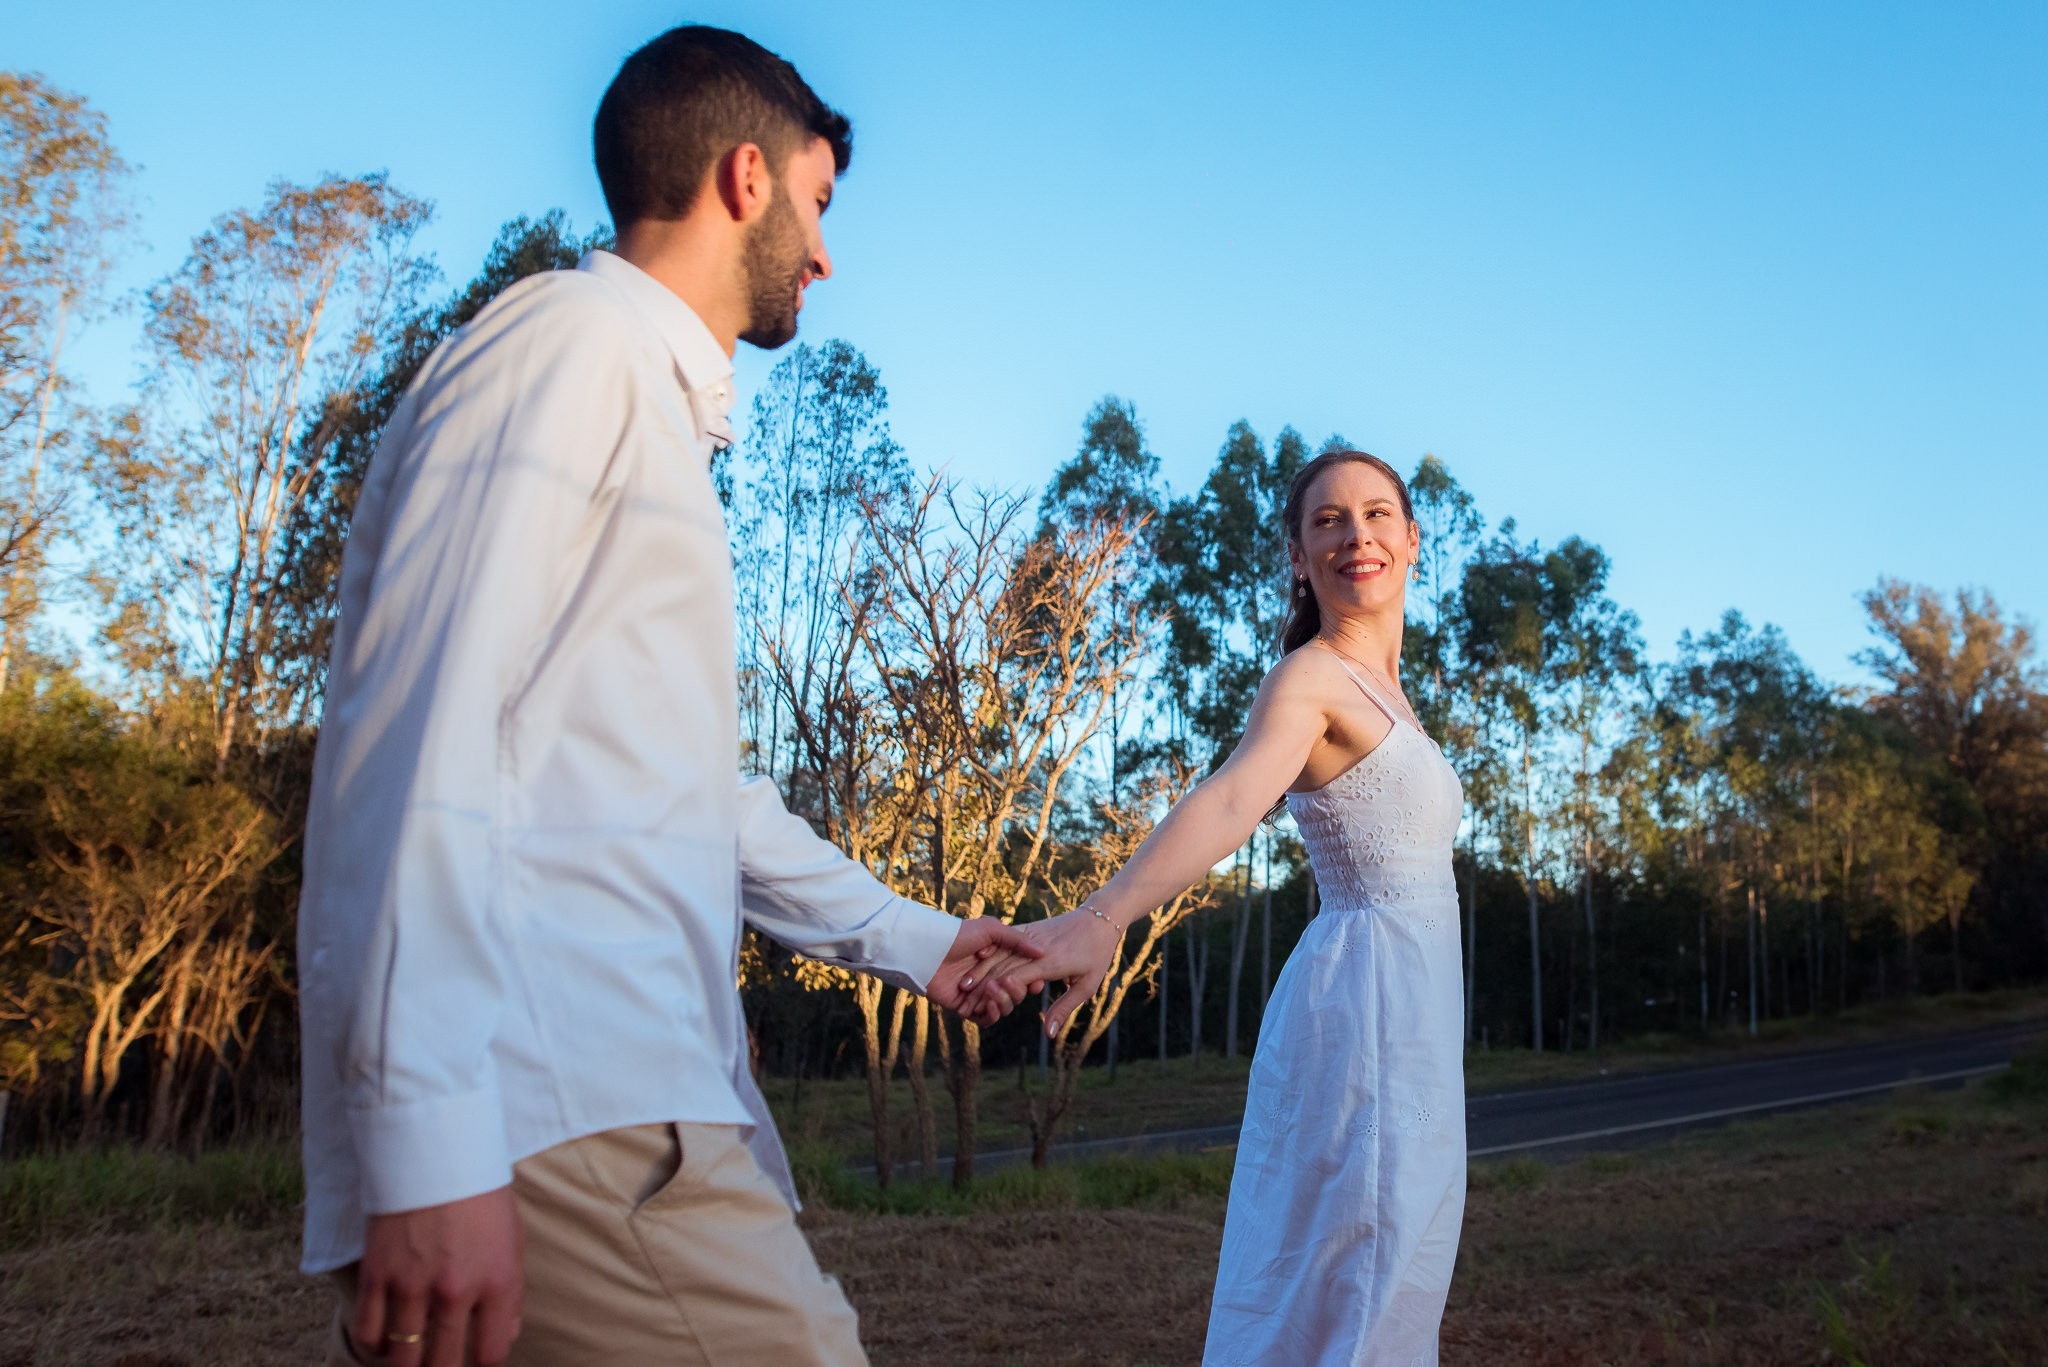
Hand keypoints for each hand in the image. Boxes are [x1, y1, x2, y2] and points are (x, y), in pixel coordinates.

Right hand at [355, 1186, 523, 1366]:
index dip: (485, 1365)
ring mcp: (412, 1286)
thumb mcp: (512, 1240)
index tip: (477, 1362)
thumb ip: (510, 1293)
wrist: (436, 1152)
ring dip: (408, 1363)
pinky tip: (387, 1339)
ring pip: (404, 1358)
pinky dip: (376, 1345)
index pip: (492, 1354)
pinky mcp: (377, 1275)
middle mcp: (455, 1291)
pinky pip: (368, 1333)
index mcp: (497, 1282)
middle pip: (444, 1364)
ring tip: (414, 1355)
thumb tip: (508, 1334)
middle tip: (441, 1361)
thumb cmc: (480, 1195)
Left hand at [925, 916, 1045, 1025]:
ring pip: (1004, 1008)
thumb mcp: (991, 929)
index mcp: (999, 962)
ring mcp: (979, 995)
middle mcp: (991, 979)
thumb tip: (1042, 952)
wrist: (929, 950)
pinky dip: (991, 1013)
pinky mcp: (966, 1008)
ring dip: (1003, 1001)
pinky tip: (988, 1003)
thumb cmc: (958, 935)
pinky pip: (986, 1019)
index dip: (1033, 981)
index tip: (1037, 982)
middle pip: (1016, 994)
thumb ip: (1018, 940)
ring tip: (991, 988)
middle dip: (1016, 991)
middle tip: (1007, 981)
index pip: (1024, 977)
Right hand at [963, 907, 1123, 1037]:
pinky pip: (1004, 941)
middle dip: (983, 983)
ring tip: (963, 984)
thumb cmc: (1096, 955)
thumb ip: (1063, 1009)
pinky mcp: (1028, 928)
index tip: (980, 1005)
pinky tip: (975, 962)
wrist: (1099, 918)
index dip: (997, 991)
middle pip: (1003, 966)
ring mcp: (1030, 935)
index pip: (1017, 978)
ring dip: (981, 968)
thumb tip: (1047, 1034)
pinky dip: (989, 953)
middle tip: (962, 1000)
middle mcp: (1037, 948)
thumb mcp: (1086, 986)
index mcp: (1051, 961)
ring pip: (1000, 952)